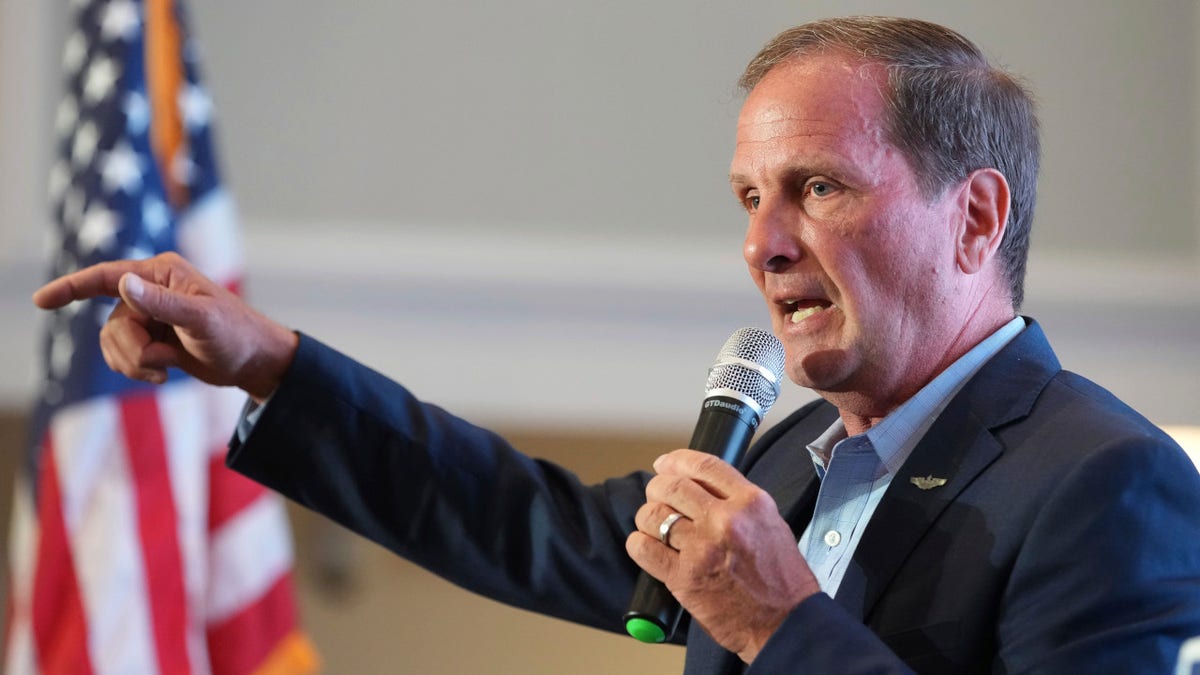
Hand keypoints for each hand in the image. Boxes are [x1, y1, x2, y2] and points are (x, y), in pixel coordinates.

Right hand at [32, 252, 297, 400]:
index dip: (71, 288)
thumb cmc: (236, 335)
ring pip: (112, 342)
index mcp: (163, 274)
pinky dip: (136, 369)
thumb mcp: (202, 320)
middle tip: (163, 362)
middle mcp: (151, 289)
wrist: (254, 363)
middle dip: (131, 349)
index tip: (41, 301)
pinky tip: (165, 372)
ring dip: (134, 363)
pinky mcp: (151, 337)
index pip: (106, 277)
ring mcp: (149, 315)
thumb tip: (124, 283)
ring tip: (166, 368)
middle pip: (111, 322)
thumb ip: (163, 304)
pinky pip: (120, 355)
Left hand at [626, 449, 819, 662]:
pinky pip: (644, 549)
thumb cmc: (782, 579)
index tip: (665, 464)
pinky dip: (638, 544)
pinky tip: (645, 545)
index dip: (676, 460)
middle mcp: (724, 520)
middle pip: (672, 486)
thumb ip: (738, 502)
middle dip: (658, 488)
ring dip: (647, 517)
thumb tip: (702, 488)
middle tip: (657, 495)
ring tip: (653, 524)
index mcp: (750, 502)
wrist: (786, 623)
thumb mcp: (771, 523)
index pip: (703, 465)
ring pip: (653, 516)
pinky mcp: (684, 578)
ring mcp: (702, 549)